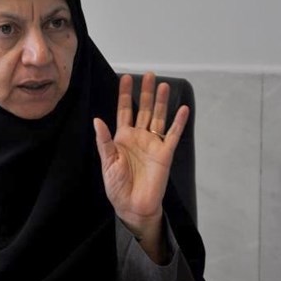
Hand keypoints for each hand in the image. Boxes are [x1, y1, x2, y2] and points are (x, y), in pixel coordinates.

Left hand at [93, 73, 188, 258]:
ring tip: (164, 85)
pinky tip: (182, 109)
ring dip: (161, 102)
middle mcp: (139, 137)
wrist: (133, 205)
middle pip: (143, 109)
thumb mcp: (107, 163)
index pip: (124, 110)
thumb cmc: (117, 186)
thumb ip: (104, 141)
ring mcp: (153, 144)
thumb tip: (98, 120)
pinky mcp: (165, 153)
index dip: (124, 94)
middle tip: (149, 74)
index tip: (125, 77)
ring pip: (158, 117)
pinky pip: (173, 134)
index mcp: (122, 137)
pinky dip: (178, 122)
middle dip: (146, 92)